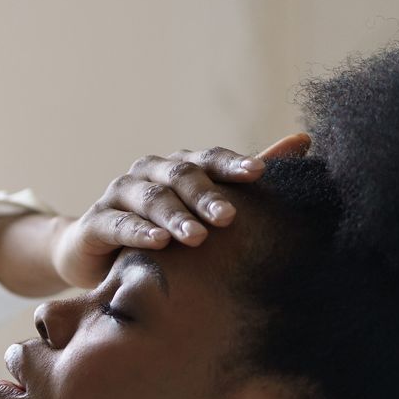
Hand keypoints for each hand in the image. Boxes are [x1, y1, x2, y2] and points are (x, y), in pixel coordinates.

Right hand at [49, 135, 310, 288]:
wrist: (94, 259)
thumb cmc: (158, 234)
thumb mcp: (201, 210)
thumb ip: (243, 179)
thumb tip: (304, 140)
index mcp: (177, 168)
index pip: (208, 159)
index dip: (232, 164)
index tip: (260, 174)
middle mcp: (148, 173)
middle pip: (180, 175)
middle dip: (205, 196)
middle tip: (229, 218)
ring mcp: (118, 195)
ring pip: (150, 198)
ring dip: (174, 216)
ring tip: (197, 237)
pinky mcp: (94, 222)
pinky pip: (117, 224)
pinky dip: (138, 231)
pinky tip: (158, 242)